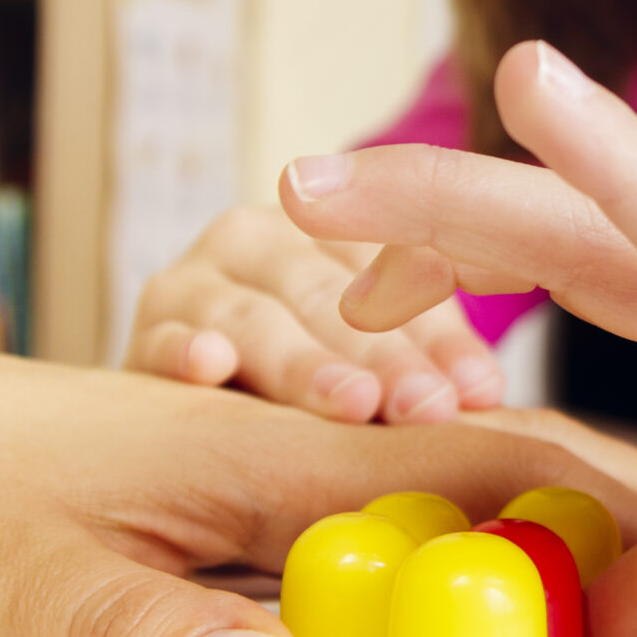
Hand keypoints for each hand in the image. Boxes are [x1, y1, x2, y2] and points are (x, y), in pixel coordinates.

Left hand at [0, 341, 636, 636]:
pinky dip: (443, 534)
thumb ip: (138, 635)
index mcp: (255, 448)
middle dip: (599, 507)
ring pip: (425, 482)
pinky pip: (361, 510)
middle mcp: (267, 441)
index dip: (591, 510)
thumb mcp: (4, 593)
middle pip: (474, 466)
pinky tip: (462, 573)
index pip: (465, 469)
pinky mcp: (204, 493)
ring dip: (535, 516)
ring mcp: (239, 462)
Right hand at [125, 204, 506, 422]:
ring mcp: (196, 280)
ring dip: (304, 362)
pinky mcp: (148, 329)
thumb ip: (425, 364)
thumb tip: (489, 400)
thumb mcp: (376, 358)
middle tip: (427, 409)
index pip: (394, 266)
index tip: (480, 392)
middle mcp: (258, 239)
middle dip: (385, 355)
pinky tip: (212, 366)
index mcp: (329, 227)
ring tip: (353, 405)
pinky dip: (187, 349)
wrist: (192, 407)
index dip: (440, 331)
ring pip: (256, 316)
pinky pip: (166, 337)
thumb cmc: (314, 382)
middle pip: (329, 293)